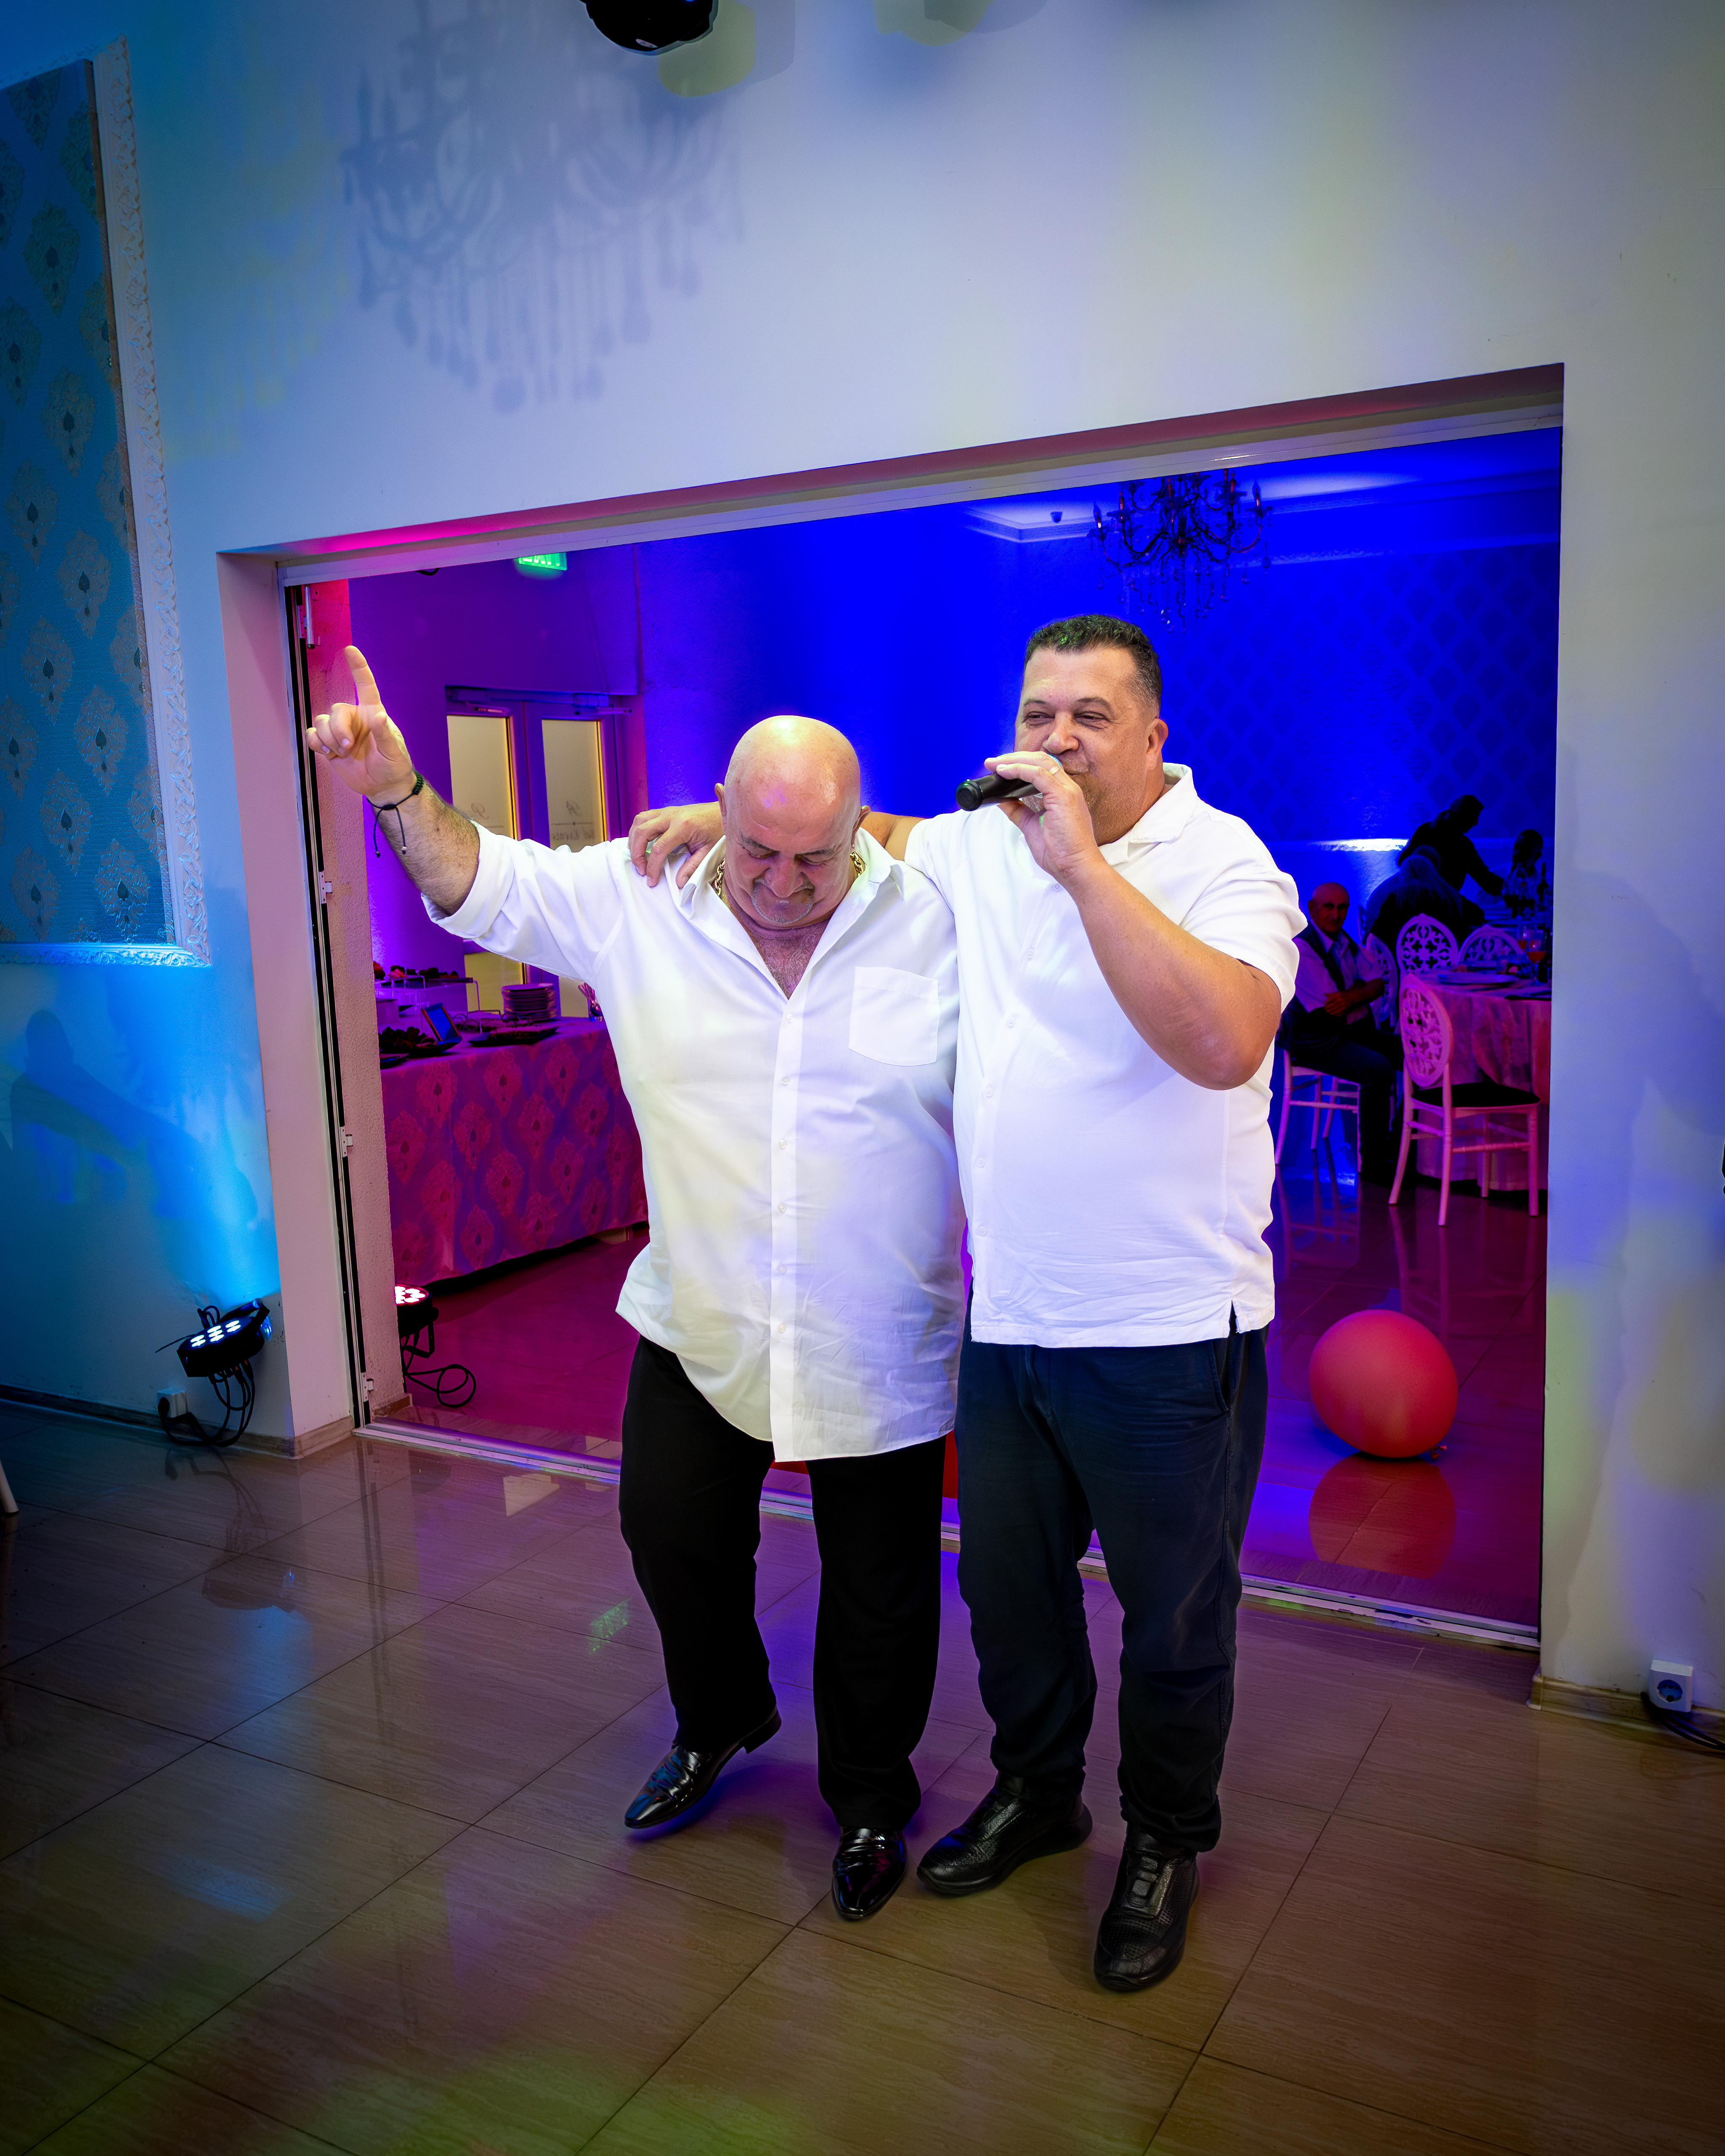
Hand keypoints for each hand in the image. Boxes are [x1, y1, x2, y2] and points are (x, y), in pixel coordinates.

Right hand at [304, 646, 414, 801]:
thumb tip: (379, 716)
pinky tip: (328, 753)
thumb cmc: (393, 765)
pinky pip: (312, 736)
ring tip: (343, 753)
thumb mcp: (394, 751)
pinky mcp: (330, 745)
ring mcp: (340, 731)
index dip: (358, 667)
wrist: (383, 786)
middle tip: (349, 747)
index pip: (365, 686)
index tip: (350, 650)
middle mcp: (354, 719)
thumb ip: (385, 734)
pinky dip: (316, 743)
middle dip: (338, 730)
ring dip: (329, 739)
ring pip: (321, 722)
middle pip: (335, 710)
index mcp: (372, 714)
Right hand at [629, 796, 722, 886]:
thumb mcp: (709, 851)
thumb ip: (693, 867)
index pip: (658, 848)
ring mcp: (667, 810)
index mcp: (683, 826)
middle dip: (637, 853)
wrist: (724, 811)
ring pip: (639, 821)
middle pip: (642, 832)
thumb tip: (679, 881)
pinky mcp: (666, 810)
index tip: (651, 879)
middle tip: (641, 869)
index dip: (652, 867)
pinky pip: (645, 817)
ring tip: (638, 856)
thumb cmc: (718, 829)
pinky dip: (638, 830)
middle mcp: (672, 816)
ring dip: (634, 840)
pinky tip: (641, 842)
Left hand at [990, 749, 1101, 884]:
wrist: (1076, 868)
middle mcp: (1067, 788)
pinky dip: (1019, 770)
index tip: (998, 767)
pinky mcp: (1064, 796)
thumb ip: (1018, 810)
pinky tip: (1004, 772)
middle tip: (992, 762)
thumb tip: (1001, 799)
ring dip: (1014, 760)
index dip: (1019, 763)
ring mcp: (1067, 790)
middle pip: (1040, 759)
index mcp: (1062, 793)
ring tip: (995, 764)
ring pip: (1039, 762)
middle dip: (1013, 757)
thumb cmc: (1061, 852)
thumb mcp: (1031, 826)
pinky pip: (1038, 774)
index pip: (1041, 767)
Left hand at [1323, 990, 1350, 1015]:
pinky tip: (1332, 1013)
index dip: (1325, 1003)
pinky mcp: (1345, 1009)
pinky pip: (1338, 1013)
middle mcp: (1340, 1000)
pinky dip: (1334, 1014)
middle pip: (1330, 1006)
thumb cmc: (1344, 994)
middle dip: (1326, 1008)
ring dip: (1329, 1011)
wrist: (1354, 996)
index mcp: (1337, 995)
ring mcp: (1343, 1005)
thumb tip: (1324, 994)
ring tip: (1328, 1011)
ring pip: (1334, 1010)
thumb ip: (1330, 994)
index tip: (1325, 1005)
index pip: (1328, 1000)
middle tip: (1325, 1009)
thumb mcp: (1337, 992)